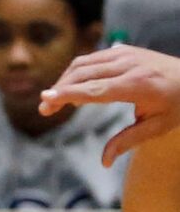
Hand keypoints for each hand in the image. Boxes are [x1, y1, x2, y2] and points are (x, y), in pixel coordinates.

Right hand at [40, 44, 179, 162]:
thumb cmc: (178, 104)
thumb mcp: (158, 127)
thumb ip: (128, 141)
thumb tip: (104, 161)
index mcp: (138, 85)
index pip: (94, 90)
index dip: (68, 94)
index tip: (45, 99)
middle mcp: (130, 65)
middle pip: (83, 75)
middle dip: (59, 91)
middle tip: (44, 109)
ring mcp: (126, 54)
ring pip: (83, 64)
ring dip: (65, 80)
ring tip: (56, 99)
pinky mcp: (124, 50)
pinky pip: (91, 58)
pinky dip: (76, 71)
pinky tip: (73, 86)